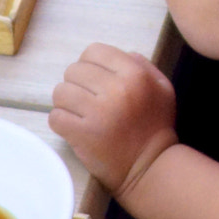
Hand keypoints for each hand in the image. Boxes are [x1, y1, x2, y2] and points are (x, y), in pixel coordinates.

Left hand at [49, 44, 180, 199]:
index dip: (90, 64)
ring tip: (79, 113)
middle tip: (87, 100)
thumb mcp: (162, 88)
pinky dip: (61, 122)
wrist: (150, 167)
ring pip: (60, 92)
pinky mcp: (82, 134)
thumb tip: (122, 54)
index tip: (95, 80)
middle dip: (77, 83)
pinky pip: (55, 116)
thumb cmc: (156, 126)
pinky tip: (74, 127)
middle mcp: (116, 89)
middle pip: (73, 70)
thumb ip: (143, 66)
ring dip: (66, 103)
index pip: (94, 51)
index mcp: (135, 74)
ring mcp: (97, 112)